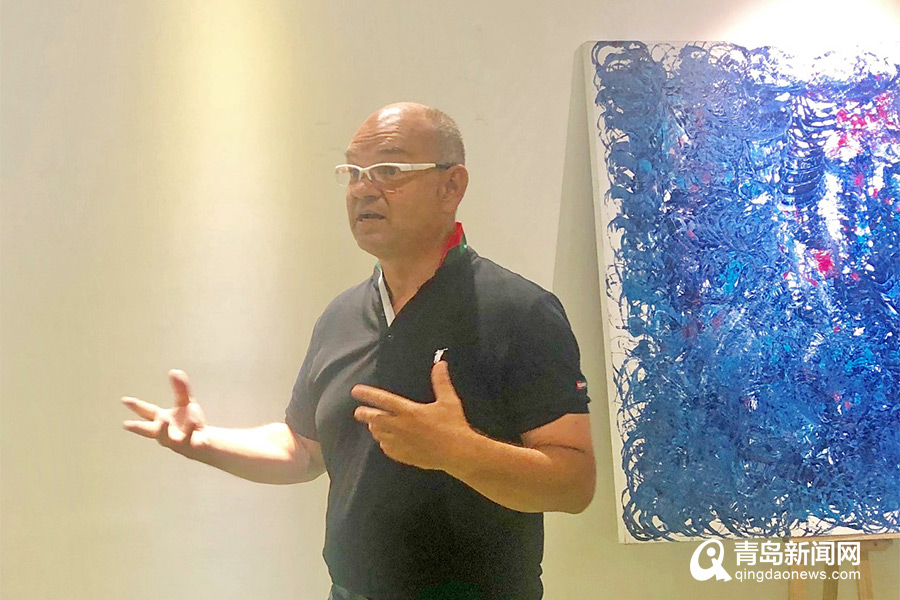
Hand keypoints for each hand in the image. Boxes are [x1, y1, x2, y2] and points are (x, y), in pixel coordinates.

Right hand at [122, 369, 207, 458]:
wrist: (206, 442)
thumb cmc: (191, 424)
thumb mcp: (186, 402)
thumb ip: (180, 388)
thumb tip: (174, 371)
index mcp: (161, 420)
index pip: (146, 411)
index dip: (136, 406)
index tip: (125, 400)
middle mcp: (165, 432)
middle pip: (149, 430)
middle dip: (138, 428)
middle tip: (127, 425)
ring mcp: (175, 440)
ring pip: (166, 438)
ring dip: (163, 429)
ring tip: (164, 418)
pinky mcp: (188, 445)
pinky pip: (188, 437)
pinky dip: (190, 427)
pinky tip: (194, 418)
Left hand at [352, 361, 476, 470]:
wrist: (458, 453)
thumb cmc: (453, 425)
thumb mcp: (448, 400)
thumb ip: (441, 381)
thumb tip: (440, 363)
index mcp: (409, 411)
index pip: (383, 400)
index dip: (368, 394)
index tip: (356, 391)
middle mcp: (401, 427)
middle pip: (375, 419)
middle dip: (364, 414)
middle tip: (358, 411)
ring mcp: (401, 443)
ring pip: (379, 434)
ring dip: (375, 428)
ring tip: (373, 424)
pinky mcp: (405, 455)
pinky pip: (388, 449)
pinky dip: (384, 443)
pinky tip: (386, 441)